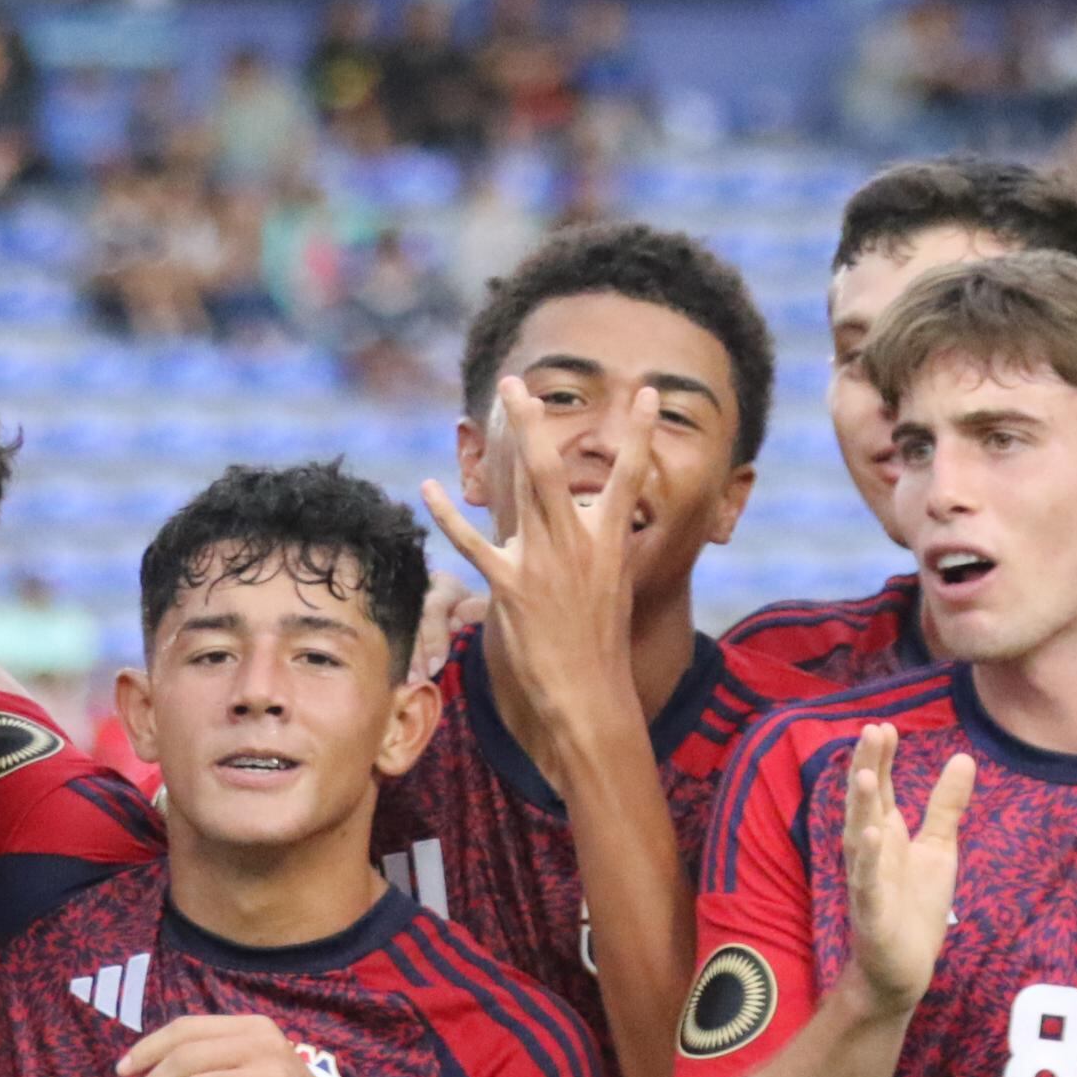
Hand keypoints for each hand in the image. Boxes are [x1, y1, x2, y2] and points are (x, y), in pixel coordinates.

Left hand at [421, 378, 651, 777]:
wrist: (588, 692)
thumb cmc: (599, 644)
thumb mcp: (611, 585)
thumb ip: (596, 548)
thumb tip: (586, 523)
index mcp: (609, 541)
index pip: (629, 477)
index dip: (640, 433)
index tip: (648, 392)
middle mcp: (576, 542)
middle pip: (555, 467)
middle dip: (535, 422)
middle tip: (518, 385)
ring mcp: (542, 560)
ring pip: (525, 486)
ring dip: (509, 440)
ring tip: (498, 403)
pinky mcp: (510, 586)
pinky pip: (472, 543)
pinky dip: (447, 516)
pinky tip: (429, 487)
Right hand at [843, 721, 975, 1016]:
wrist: (902, 966)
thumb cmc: (915, 906)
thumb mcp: (939, 847)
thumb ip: (946, 804)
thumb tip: (964, 757)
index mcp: (886, 834)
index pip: (882, 789)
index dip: (881, 759)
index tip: (883, 726)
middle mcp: (870, 851)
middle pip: (867, 804)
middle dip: (867, 768)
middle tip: (870, 731)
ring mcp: (867, 879)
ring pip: (859, 838)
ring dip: (861, 808)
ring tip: (867, 776)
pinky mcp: (872, 910)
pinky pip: (867, 882)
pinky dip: (867, 860)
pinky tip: (869, 836)